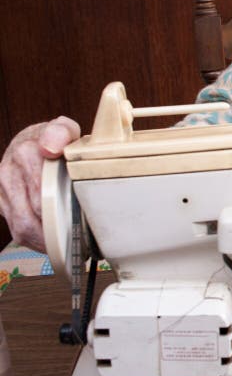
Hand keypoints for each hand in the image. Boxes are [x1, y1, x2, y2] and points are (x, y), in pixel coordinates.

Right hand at [0, 117, 79, 251]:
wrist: (30, 142)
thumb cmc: (55, 139)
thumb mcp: (64, 129)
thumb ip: (62, 132)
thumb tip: (51, 147)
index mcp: (27, 150)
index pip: (41, 185)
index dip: (57, 204)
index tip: (73, 216)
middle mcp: (9, 170)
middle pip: (34, 211)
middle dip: (58, 227)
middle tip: (79, 237)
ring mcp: (2, 189)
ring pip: (22, 225)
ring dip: (45, 240)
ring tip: (67, 246)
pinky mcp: (1, 204)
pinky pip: (17, 230)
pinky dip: (36, 241)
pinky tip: (52, 243)